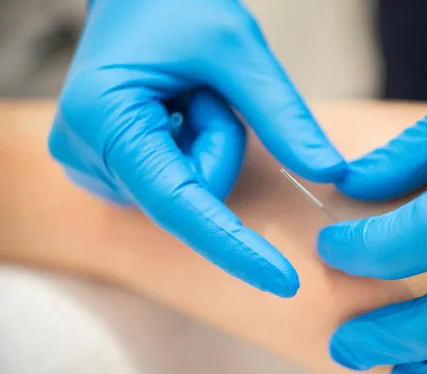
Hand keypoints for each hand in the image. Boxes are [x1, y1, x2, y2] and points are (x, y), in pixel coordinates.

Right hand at [49, 0, 345, 297]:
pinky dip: (193, 151)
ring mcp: (94, 167)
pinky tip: (174, 112)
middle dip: (220, 145)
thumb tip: (330, 172)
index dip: (236, 248)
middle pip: (193, 195)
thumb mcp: (236, 48)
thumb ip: (282, 116)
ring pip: (189, 191)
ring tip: (185, 95)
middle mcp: (86, 155)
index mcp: (105, 120)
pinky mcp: (110, 170)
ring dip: (207, 144)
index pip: (180, 206)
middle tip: (203, 91)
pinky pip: (175, 185)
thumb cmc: (175, 6)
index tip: (285, 283)